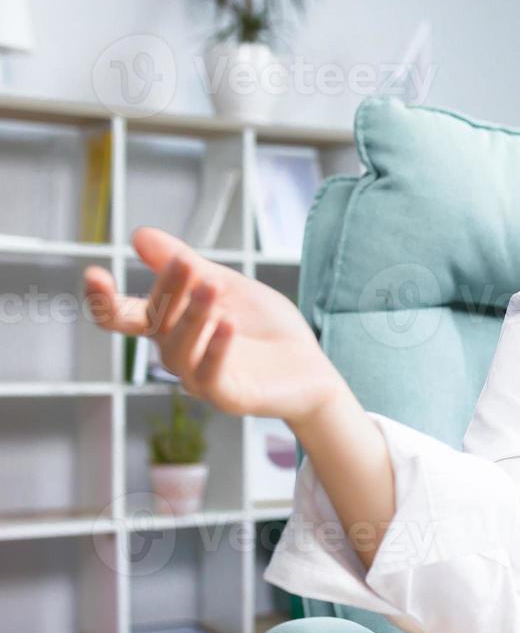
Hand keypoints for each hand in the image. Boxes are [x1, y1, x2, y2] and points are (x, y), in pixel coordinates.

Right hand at [84, 227, 345, 425]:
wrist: (311, 368)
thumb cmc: (266, 329)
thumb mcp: (228, 287)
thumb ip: (187, 266)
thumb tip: (139, 235)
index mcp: (170, 327)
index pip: (123, 317)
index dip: (103, 301)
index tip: (95, 274)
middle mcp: (177, 355)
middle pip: (157, 323)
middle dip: (168, 292)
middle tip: (186, 263)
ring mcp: (199, 379)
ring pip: (179, 350)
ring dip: (192, 316)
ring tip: (210, 287)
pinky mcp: (228, 397)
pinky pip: (211, 376)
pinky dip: (216, 349)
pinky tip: (226, 324)